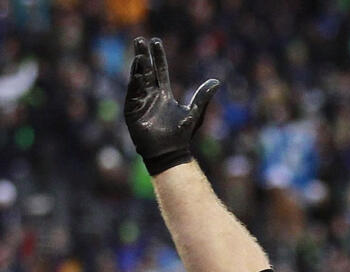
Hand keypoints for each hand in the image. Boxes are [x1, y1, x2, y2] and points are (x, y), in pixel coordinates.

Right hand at [124, 37, 220, 175]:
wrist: (169, 153)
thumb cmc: (181, 136)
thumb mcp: (195, 112)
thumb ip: (203, 96)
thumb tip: (216, 82)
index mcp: (164, 95)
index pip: (160, 71)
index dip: (158, 57)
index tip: (156, 42)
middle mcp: (151, 96)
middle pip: (146, 71)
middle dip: (143, 56)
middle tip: (140, 40)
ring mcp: (141, 102)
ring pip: (139, 79)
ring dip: (138, 65)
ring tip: (138, 51)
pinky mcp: (133, 110)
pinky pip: (133, 92)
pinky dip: (134, 80)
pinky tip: (137, 69)